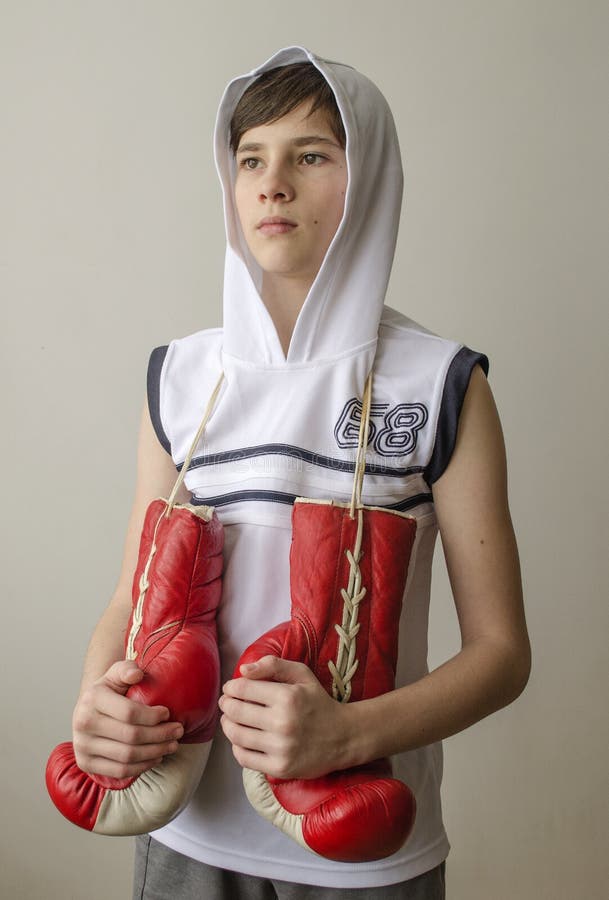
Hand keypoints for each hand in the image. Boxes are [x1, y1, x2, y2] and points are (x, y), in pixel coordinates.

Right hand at [72, 660, 183, 778]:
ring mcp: (82, 746)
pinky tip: (156, 757)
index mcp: (92, 698)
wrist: (87, 711)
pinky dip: (142, 766)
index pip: (129, 712)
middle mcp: (83, 723)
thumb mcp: (116, 674)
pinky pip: (119, 770)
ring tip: (172, 745)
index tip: (168, 713)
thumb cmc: (109, 691)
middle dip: (160, 735)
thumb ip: (127, 669)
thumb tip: (137, 675)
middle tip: (178, 731)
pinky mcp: (86, 763)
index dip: (152, 716)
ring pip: (127, 756)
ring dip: (155, 752)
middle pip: (131, 736)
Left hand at [219, 655, 349, 778]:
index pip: (243, 689)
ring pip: (236, 735)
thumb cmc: (318, 702)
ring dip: (227, 725)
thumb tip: (243, 670)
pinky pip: (244, 758)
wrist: (344, 737)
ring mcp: (281, 748)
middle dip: (226, 704)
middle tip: (227, 703)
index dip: (231, 687)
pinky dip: (236, 747)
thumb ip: (273, 665)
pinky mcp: (280, 768)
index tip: (230, 688)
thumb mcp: (302, 675)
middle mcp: (282, 723)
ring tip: (230, 719)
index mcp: (287, 697)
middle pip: (235, 711)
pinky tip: (242, 739)